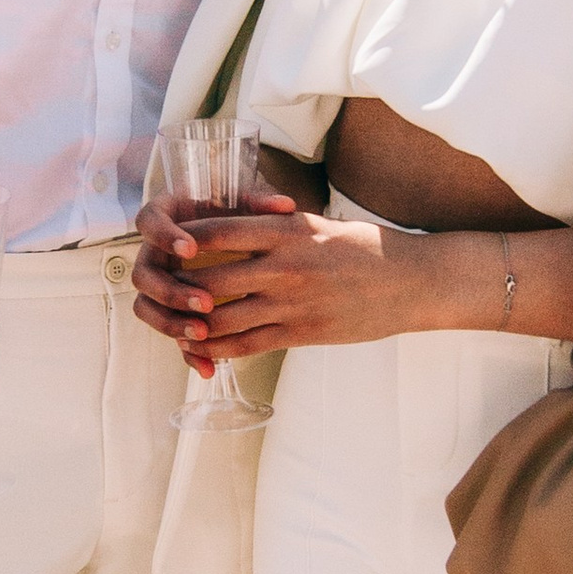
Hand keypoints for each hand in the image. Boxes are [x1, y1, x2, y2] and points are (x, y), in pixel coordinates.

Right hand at [131, 186, 296, 374]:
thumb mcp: (248, 209)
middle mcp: (154, 253)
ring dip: (172, 323)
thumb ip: (261, 204)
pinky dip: (188, 353)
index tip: (190, 248)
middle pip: (142, 275)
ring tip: (203, 332)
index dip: (163, 236)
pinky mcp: (172, 314)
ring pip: (147, 308)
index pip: (148, 222)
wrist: (245, 246)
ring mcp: (158, 285)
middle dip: (171, 291)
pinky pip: (170, 334)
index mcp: (167, 219)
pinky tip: (209, 367)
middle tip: (205, 301)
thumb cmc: (241, 220)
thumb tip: (286, 206)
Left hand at [132, 191, 427, 360]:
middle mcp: (284, 265)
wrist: (412, 282)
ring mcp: (292, 302)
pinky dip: (216, 348)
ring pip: (221, 317)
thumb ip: (279, 228)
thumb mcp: (320, 224)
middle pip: (209, 277)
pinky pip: (246, 345)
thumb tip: (238, 228)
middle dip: (178, 285)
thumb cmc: (366, 248)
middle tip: (160, 288)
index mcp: (287, 229)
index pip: (218, 229)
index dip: (184, 238)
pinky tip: (200, 349)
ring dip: (190, 324)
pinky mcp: (302, 333)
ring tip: (172, 323)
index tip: (166, 242)